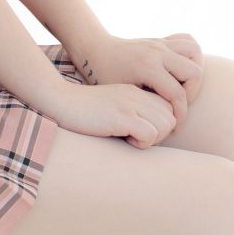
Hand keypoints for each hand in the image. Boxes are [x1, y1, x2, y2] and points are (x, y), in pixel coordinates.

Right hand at [52, 79, 179, 148]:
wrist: (61, 100)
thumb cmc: (84, 110)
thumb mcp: (113, 104)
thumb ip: (133, 111)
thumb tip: (153, 130)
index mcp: (138, 91)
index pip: (169, 108)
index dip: (160, 124)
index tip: (142, 131)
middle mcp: (139, 95)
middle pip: (172, 118)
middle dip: (161, 133)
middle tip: (138, 137)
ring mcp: (132, 104)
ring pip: (166, 125)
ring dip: (153, 138)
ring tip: (131, 138)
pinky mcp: (123, 116)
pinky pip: (150, 134)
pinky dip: (141, 143)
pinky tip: (124, 139)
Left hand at [76, 32, 204, 129]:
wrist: (95, 50)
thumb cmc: (103, 77)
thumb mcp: (122, 95)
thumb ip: (145, 105)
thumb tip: (166, 121)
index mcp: (147, 67)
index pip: (178, 94)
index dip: (181, 114)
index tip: (176, 127)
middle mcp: (157, 52)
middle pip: (194, 72)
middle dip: (192, 93)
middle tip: (179, 105)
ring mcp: (160, 43)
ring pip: (195, 52)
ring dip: (194, 71)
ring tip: (183, 86)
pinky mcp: (161, 40)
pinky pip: (187, 40)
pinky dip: (190, 54)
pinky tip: (181, 69)